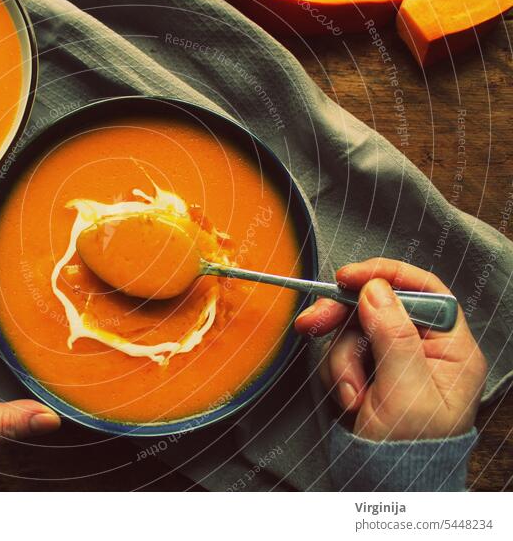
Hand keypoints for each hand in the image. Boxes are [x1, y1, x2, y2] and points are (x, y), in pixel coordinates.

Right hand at [295, 258, 486, 440]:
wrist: (388, 488)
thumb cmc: (410, 448)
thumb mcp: (405, 392)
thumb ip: (393, 336)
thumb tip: (376, 289)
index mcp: (450, 347)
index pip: (424, 290)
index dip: (386, 275)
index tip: (349, 276)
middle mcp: (423, 346)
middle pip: (379, 306)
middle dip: (345, 318)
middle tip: (313, 324)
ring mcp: (394, 358)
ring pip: (353, 331)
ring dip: (342, 361)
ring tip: (351, 395)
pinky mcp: (369, 371)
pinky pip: (341, 353)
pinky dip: (338, 375)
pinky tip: (350, 400)